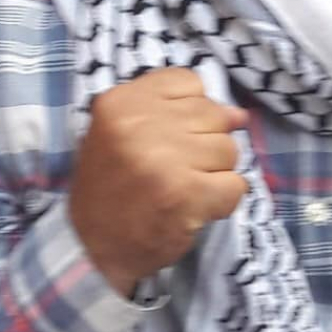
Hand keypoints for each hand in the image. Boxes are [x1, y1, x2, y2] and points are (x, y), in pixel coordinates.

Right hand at [68, 68, 248, 296]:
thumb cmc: (113, 184)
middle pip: (213, 114)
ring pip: (228, 149)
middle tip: (175, 168)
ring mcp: (166, 159)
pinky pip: (235, 185)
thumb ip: (179, 110)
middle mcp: (142, 124)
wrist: (92, 249)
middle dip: (205, 142)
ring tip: (183, 187)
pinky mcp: (186, 195)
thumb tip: (239, 113)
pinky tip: (196, 207)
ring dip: (214, 172)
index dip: (190, 110)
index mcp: (122, 101)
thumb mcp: (127, 131)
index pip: (189, 82)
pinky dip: (223, 199)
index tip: (171, 134)